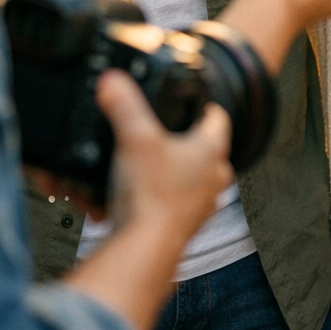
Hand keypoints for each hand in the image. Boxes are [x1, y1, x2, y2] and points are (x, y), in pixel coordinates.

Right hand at [97, 69, 233, 242]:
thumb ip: (124, 104)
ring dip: (169, 171)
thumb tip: (113, 79)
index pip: (217, 116)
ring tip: (144, 164)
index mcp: (210, 150)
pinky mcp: (184, 225)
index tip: (190, 99)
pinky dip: (156, 196)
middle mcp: (213, 178)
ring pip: (188, 177)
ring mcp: (201, 204)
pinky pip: (171, 202)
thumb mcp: (134, 138)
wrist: (144, 249)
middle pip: (204, 148)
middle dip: (183, 139)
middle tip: (162, 132)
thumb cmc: (151, 196)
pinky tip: (132, 194)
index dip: (202, 104)